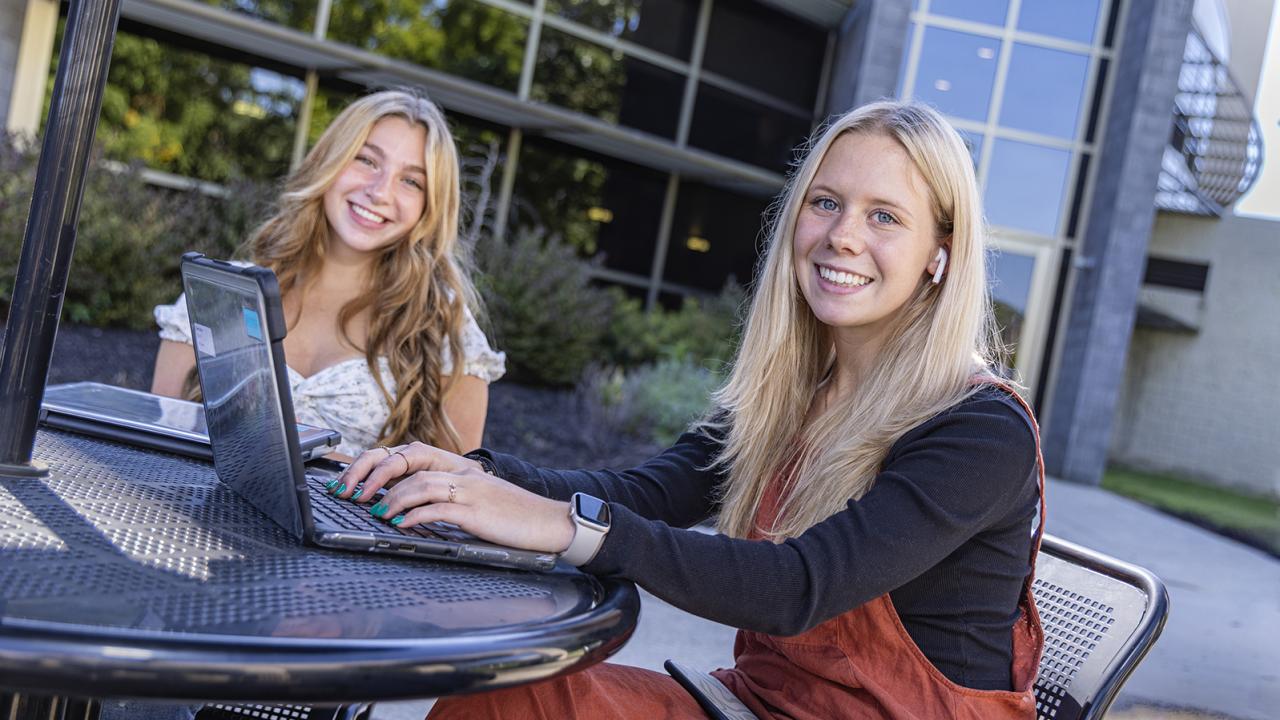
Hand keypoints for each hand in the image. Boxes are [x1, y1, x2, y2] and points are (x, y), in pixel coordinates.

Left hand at [335, 442, 575, 554]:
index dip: (376, 463)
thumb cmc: (510, 515)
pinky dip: (414, 515)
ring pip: (419, 482)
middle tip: (351, 494)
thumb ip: (444, 495)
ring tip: (373, 512)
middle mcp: (461, 470)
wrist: (548, 522)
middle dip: (373, 475)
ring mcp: (469, 488)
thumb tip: (403, 505)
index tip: (352, 481)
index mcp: (458, 465)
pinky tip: (400, 525)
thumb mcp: (474, 497)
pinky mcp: (476, 511)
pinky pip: (438, 508)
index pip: (409, 451)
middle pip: (407, 459)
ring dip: (390, 497)